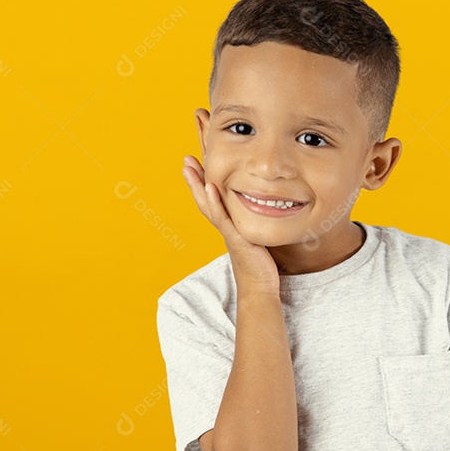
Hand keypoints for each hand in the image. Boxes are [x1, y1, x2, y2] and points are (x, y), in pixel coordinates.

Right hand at [182, 155, 280, 294]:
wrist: (260, 289)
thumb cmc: (260, 267)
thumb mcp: (256, 240)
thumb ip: (253, 226)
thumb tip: (264, 213)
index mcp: (228, 226)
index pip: (212, 201)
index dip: (203, 183)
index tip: (197, 165)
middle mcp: (224, 228)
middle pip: (204, 200)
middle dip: (195, 180)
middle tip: (186, 160)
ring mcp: (228, 233)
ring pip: (208, 206)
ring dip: (198, 186)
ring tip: (189, 167)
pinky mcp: (235, 239)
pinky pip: (223, 219)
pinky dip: (215, 203)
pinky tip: (210, 187)